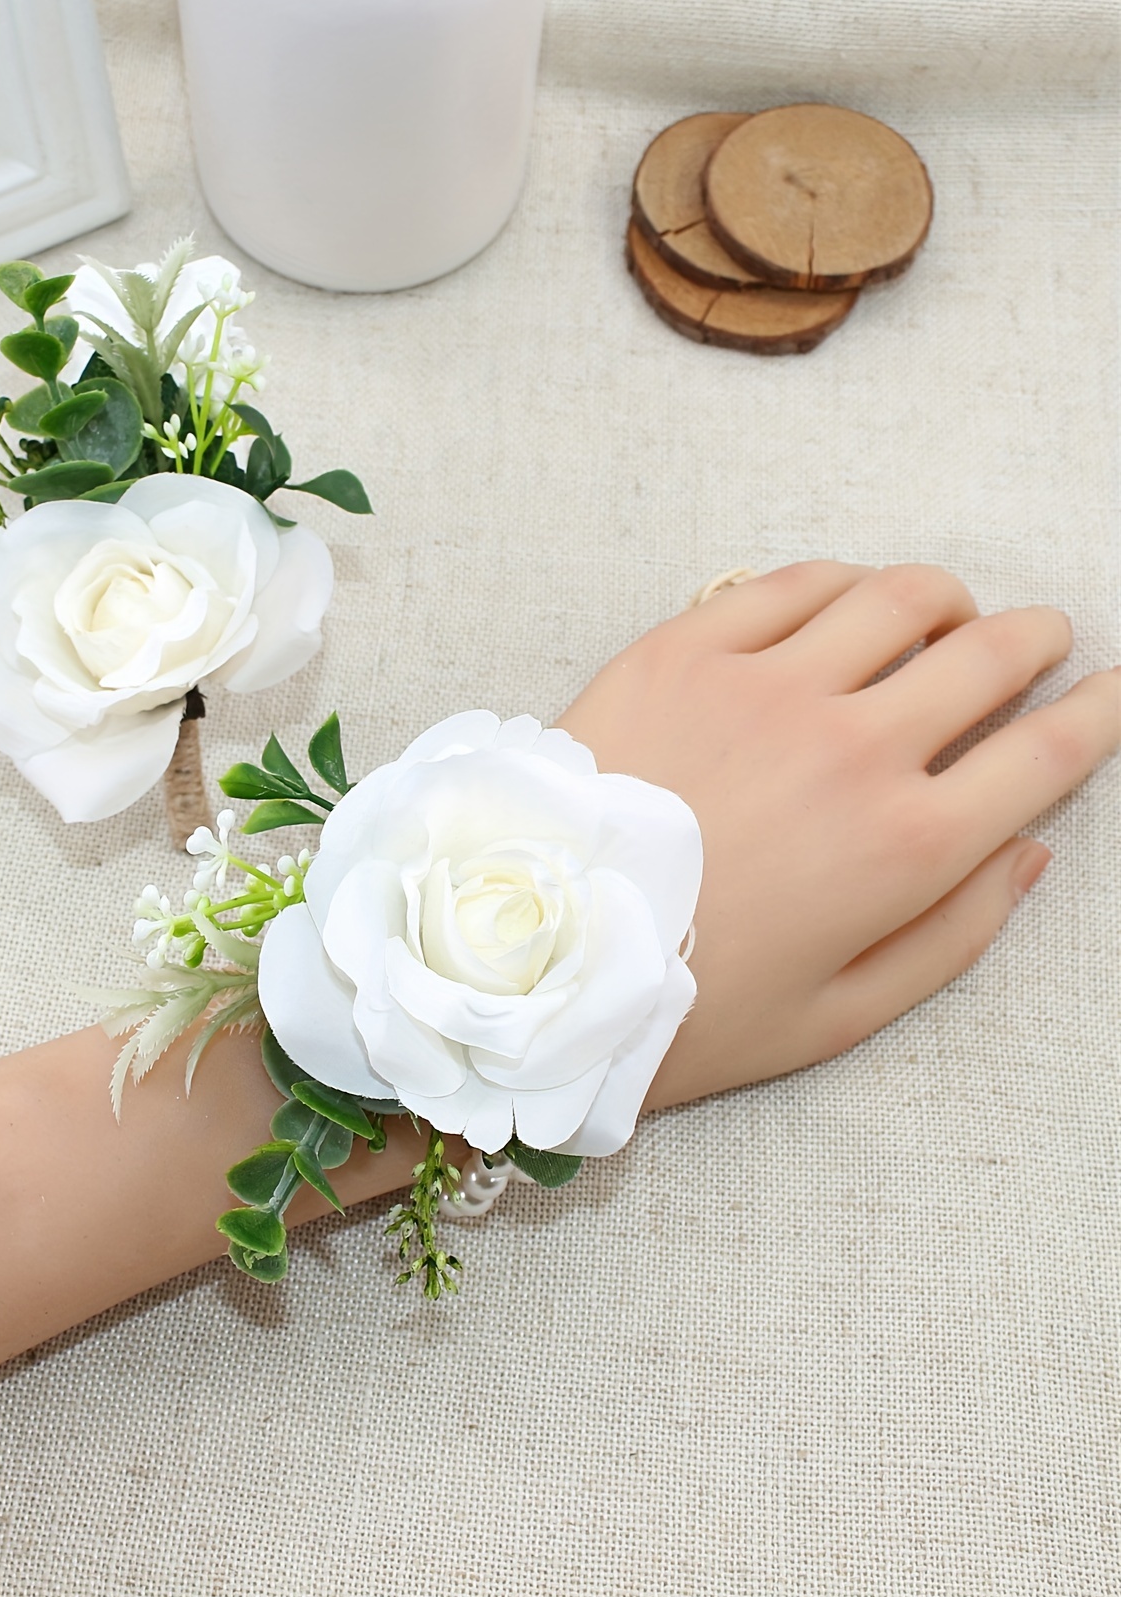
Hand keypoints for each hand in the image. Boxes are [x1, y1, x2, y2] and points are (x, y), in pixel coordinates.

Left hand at [556, 561, 1119, 1108]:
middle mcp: (853, 746)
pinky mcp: (682, 650)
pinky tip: (841, 602)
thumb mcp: (844, 1015)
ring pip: (898, 595)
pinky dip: (840, 581)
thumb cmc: (689, 1006)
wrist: (533, 958)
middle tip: (1038, 640)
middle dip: (1037, 638)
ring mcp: (764, 687)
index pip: (1052, 750)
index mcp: (908, 844)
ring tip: (943, 614)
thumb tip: (1032, 850)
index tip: (1113, 693)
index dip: (1102, 711)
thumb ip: (957, 933)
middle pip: (991, 653)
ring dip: (945, 597)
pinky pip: (790, 583)